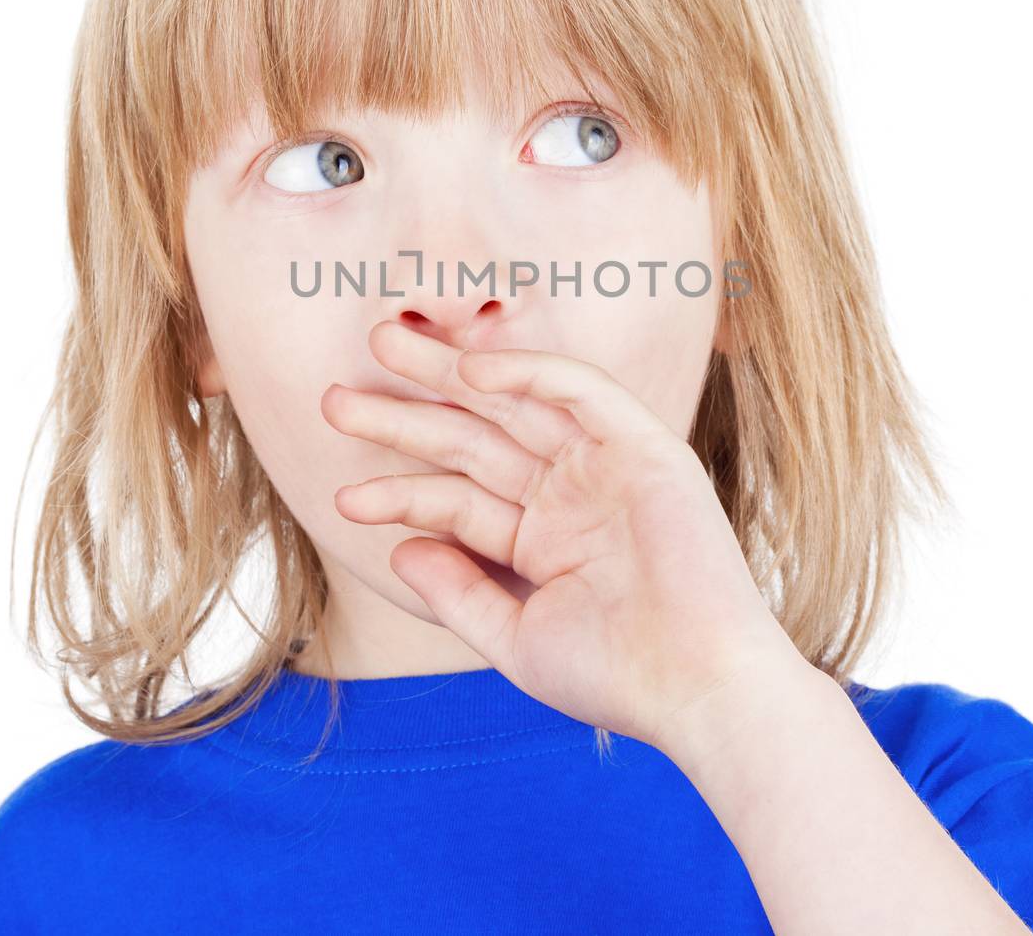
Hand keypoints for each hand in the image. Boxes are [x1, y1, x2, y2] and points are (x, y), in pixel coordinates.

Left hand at [320, 319, 806, 749]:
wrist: (697, 687)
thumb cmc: (616, 676)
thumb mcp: (516, 637)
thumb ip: (459, 593)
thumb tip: (400, 553)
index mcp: (543, 539)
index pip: (458, 499)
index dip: (399, 491)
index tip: (342, 498)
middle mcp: (570, 495)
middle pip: (473, 440)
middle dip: (407, 413)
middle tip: (336, 395)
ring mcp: (606, 467)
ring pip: (513, 405)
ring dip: (448, 374)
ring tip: (379, 345)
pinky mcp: (644, 448)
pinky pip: (581, 392)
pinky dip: (529, 375)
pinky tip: (471, 370)